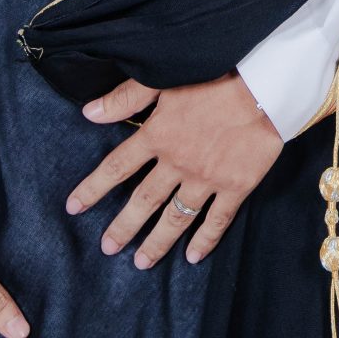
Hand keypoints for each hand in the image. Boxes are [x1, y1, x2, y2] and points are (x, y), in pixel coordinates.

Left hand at [67, 73, 282, 267]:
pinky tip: (193, 256)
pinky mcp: (235, 186)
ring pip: (175, 218)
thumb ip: (125, 98)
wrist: (265, 85)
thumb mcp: (163, 79)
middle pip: (142, 201)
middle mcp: (177, 163)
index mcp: (157, 136)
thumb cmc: (215, 75)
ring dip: (156, 242)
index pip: (116, 168)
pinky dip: (205, 240)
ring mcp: (206, 179)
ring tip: (141, 262)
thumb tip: (88, 113)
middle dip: (123, 227)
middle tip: (107, 248)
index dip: (93, 189)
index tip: (74, 207)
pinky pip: (217, 220)